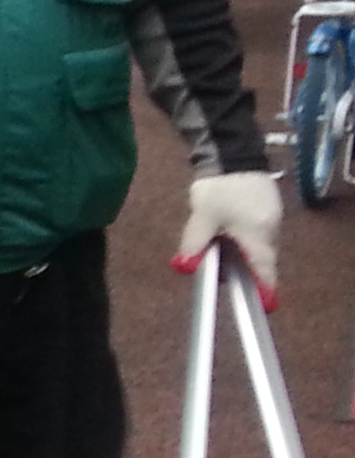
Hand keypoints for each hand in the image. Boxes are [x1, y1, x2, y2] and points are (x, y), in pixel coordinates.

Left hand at [178, 171, 281, 306]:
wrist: (231, 152)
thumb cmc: (219, 186)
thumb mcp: (202, 217)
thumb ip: (195, 243)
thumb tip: (185, 267)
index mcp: (258, 234)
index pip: (265, 269)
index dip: (264, 288)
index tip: (266, 305)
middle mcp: (271, 229)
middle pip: (261, 259)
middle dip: (244, 270)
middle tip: (222, 272)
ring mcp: (273, 218)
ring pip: (259, 246)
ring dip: (242, 254)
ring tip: (218, 247)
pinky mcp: (269, 209)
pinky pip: (259, 234)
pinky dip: (245, 240)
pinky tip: (226, 234)